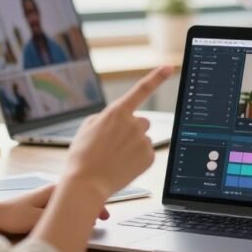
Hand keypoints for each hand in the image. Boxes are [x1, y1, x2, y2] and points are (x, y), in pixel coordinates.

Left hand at [0, 184, 109, 234]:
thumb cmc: (15, 214)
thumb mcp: (40, 218)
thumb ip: (59, 217)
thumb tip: (79, 218)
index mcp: (54, 190)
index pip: (82, 192)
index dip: (96, 203)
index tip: (105, 214)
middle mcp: (53, 191)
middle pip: (79, 195)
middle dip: (92, 204)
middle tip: (103, 216)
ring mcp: (48, 197)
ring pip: (72, 200)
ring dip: (83, 207)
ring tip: (92, 217)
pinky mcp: (43, 205)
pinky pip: (64, 206)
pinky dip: (73, 210)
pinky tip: (74, 217)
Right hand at [65, 65, 172, 196]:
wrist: (86, 184)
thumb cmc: (82, 156)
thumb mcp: (86, 128)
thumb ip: (105, 117)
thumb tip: (118, 118)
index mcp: (117, 112)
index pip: (141, 90)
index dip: (157, 77)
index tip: (168, 66)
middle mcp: (134, 123)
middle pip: (142, 121)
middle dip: (132, 130)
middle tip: (115, 145)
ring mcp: (143, 140)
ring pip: (143, 138)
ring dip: (134, 144)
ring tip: (115, 158)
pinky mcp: (149, 156)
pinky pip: (146, 152)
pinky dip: (137, 158)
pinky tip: (123, 165)